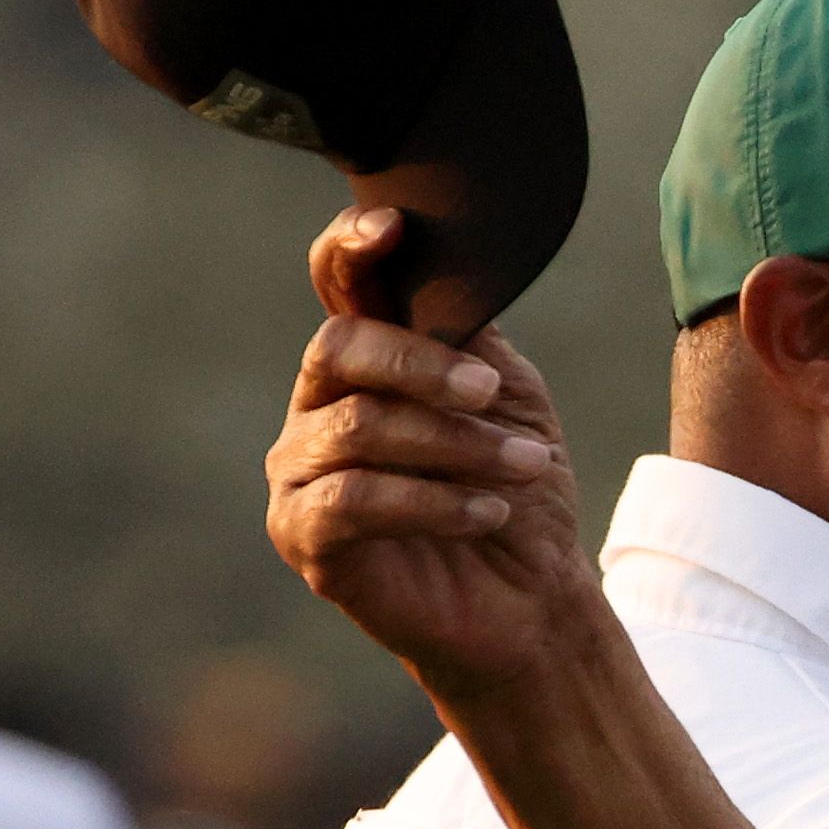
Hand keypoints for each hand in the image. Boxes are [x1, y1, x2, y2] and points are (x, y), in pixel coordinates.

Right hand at [263, 206, 593, 702]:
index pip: (336, 285)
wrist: (528, 600)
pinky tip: (488, 512)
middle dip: (422, 366)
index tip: (391, 228)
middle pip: (340, 349)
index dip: (350, 249)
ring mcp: (301, 471)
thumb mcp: (504, 395)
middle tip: (489, 390)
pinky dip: (432, 501)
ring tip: (525, 465)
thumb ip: (464, 334)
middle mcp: (318, 406)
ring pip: (359, 429)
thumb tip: (447, 275)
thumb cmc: (513, 489)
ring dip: (452, 444)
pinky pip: (355, 500)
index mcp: (364, 360)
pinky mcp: (303, 536)